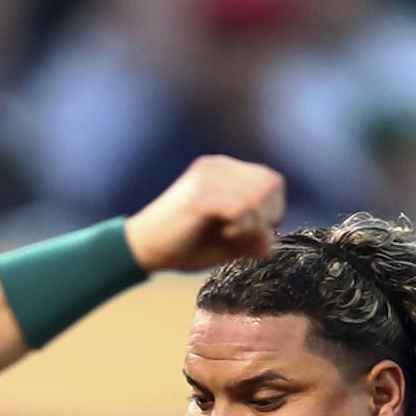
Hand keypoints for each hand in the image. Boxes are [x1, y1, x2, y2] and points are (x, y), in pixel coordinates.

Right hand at [123, 156, 286, 272]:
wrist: (142, 248)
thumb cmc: (181, 246)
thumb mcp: (224, 245)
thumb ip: (250, 240)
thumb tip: (269, 245)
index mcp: (223, 171)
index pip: (271, 181)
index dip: (273, 210)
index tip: (252, 232)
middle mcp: (217, 166)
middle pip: (270, 186)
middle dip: (265, 218)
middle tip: (241, 236)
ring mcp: (208, 177)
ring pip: (258, 196)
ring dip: (252, 224)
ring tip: (230, 235)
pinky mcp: (200, 194)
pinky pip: (241, 209)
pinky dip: (241, 228)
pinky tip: (224, 234)